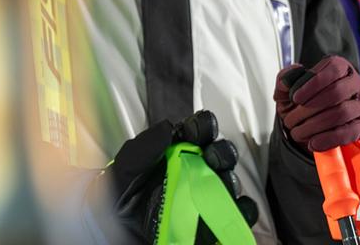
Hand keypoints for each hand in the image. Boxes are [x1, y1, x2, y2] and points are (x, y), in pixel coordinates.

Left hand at [96, 110, 257, 243]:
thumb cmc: (121, 197)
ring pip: (230, 181)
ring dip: (229, 178)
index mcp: (174, 153)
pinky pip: (238, 213)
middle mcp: (194, 171)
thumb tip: (166, 127)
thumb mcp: (123, 170)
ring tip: (219, 179)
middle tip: (210, 154)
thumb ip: (142, 149)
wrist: (118, 232)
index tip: (196, 128)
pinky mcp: (213, 221)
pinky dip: (241, 208)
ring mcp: (205, 195)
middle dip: (220, 151)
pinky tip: (228, 205)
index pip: (195, 134)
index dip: (200, 127)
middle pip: (220, 155)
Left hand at [275, 56, 359, 151]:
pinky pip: (350, 133)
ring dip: (315, 125)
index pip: (333, 69)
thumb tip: (287, 81)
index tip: (295, 97)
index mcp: (340, 69)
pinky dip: (328, 139)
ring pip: (342, 113)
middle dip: (310, 108)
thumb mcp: (290, 87)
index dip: (313, 83)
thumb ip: (285, 78)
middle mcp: (354, 85)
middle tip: (291, 119)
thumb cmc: (304, 100)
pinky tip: (313, 142)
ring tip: (298, 132)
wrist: (313, 121)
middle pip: (337, 92)